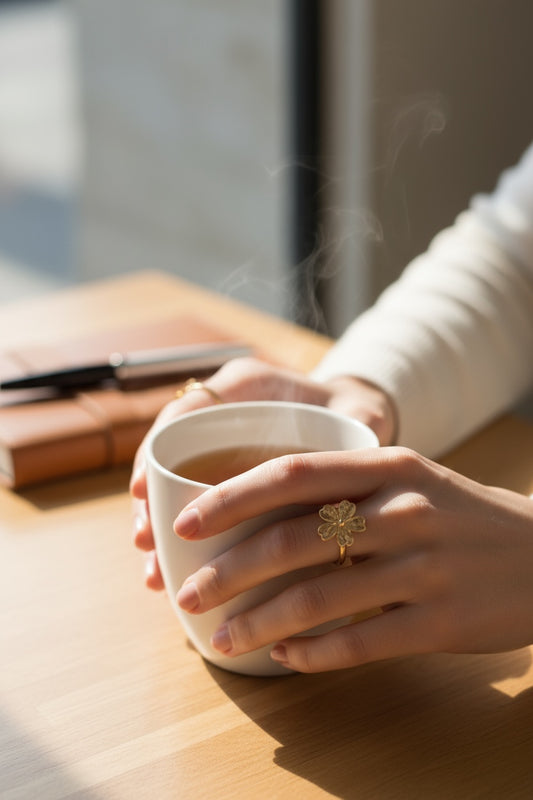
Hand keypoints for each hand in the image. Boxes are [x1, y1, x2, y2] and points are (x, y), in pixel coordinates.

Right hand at [130, 357, 396, 589]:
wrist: (351, 428)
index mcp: (247, 386)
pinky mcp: (224, 486)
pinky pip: (194, 514)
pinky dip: (187, 545)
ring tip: (157, 574)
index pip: (186, 411)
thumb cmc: (354, 416)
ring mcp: (217, 452)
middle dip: (152, 504)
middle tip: (147, 544)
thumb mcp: (360, 414)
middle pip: (169, 457)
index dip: (157, 449)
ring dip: (162, 532)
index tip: (143, 489)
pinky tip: (177, 575)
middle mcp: (223, 416)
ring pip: (174, 491)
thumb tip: (356, 451)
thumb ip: (359, 422)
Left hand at [173, 446, 532, 671]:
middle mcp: (401, 511)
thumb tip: (259, 515)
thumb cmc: (458, 514)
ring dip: (257, 622)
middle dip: (227, 571)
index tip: (182, 524)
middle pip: (292, 540)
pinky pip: (359, 644)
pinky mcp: (440, 623)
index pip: (291, 474)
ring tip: (221, 638)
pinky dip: (311, 654)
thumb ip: (344, 488)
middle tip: (187, 595)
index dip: (230, 499)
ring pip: (317, 599)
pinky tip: (284, 657)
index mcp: (386, 467)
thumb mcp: (409, 478)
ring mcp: (422, 568)